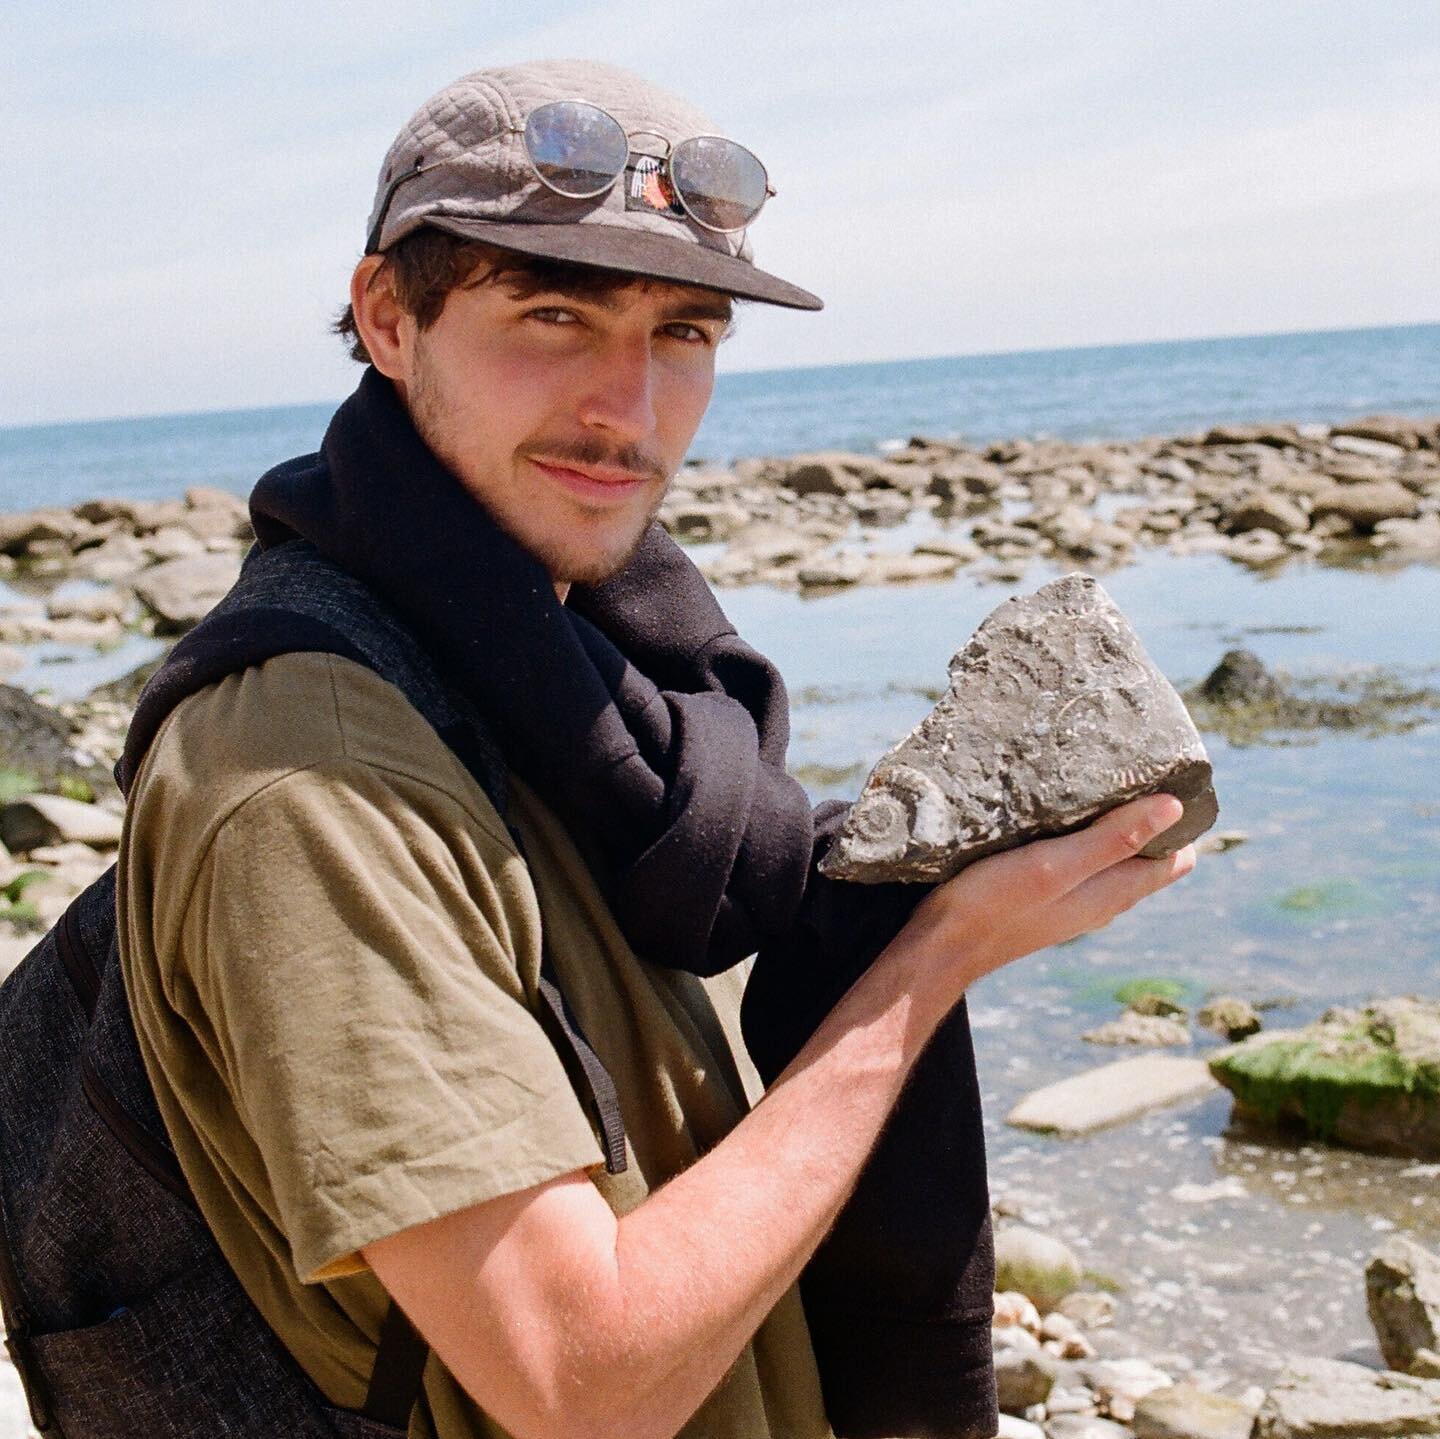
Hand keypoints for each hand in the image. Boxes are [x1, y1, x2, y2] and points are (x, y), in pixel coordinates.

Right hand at [897, 794, 1195, 1003]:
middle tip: (1134, 772)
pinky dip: (1080, 838)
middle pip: (1144, 859)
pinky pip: (1077, 864)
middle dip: (1148, 819)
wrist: (940, 947)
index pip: (1174, 860)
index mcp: (1112, 894)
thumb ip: (1112, 841)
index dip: (1179, 823)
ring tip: (1100, 785)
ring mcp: (1069, 903)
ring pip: (1110, 861)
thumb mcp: (1056, 866)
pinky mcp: (1040, 899)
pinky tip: (1058, 818)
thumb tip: (1173, 808)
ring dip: (1112, 828)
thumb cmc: (995, 904)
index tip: (1169, 780)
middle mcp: (1099, 902)